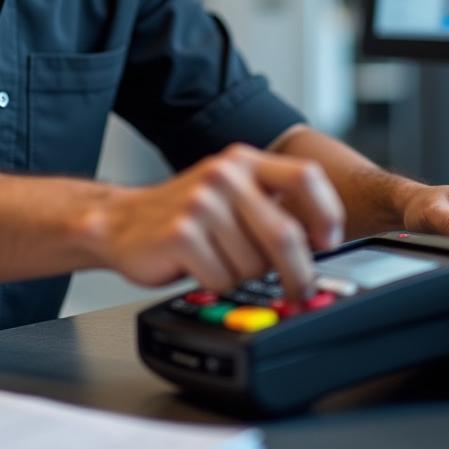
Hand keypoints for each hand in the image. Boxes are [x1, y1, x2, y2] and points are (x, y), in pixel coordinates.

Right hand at [97, 143, 344, 298]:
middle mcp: (224, 175)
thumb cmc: (183, 214)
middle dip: (298, 272)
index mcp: (243, 161)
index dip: (327, 213)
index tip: (328, 241)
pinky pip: (223, 278)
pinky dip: (218, 284)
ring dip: (245, 276)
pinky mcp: (181, 233)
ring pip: (255, 264)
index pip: (305, 177)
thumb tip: (323, 242)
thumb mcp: (230, 193)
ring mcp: (200, 202)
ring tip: (221, 261)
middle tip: (298, 287)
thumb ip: (271, 204)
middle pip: (286, 233)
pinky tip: (200, 267)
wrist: (120, 222)